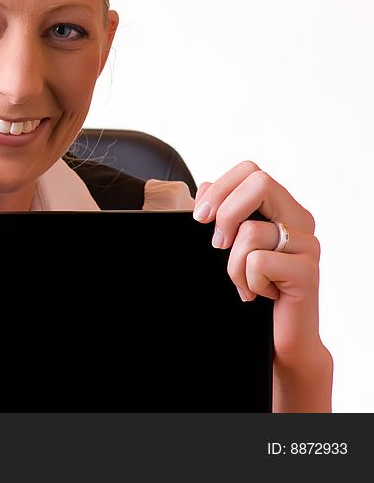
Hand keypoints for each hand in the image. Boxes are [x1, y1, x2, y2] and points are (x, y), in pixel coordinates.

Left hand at [191, 161, 331, 410]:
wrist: (279, 338)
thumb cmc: (253, 288)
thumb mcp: (231, 246)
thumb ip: (223, 213)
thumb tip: (206, 187)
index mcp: (281, 208)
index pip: (251, 170)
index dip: (220, 187)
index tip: (201, 216)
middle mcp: (299, 220)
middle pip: (260, 182)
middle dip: (226, 212)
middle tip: (216, 243)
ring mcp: (307, 244)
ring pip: (251, 231)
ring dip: (233, 263)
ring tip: (244, 282)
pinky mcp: (307, 271)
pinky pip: (258, 262)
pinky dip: (247, 282)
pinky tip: (259, 295)